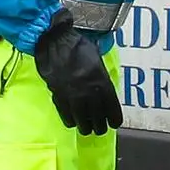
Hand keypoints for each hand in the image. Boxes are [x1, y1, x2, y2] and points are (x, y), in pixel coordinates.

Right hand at [33, 12, 122, 135]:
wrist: (55, 40)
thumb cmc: (77, 46)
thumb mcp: (97, 59)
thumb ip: (102, 76)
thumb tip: (105, 90)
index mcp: (101, 81)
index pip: (112, 108)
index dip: (114, 119)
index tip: (114, 123)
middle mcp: (89, 92)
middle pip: (98, 118)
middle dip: (100, 126)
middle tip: (100, 128)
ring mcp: (73, 96)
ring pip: (82, 121)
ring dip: (86, 127)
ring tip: (87, 128)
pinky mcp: (58, 97)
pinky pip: (67, 116)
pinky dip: (71, 121)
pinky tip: (73, 121)